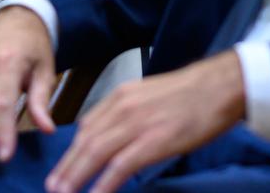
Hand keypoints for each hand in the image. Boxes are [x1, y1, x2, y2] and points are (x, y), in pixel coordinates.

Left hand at [45, 51, 245, 192]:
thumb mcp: (149, 95)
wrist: (218, 86)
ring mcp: (136, 124)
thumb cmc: (190, 94)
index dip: (72, 151)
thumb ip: (128, 113)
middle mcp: (122, 108)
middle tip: (52, 187)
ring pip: (95, 153)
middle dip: (66, 167)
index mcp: (120, 97)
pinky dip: (103, 184)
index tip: (64, 167)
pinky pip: (120, 166)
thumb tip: (115, 134)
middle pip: (85, 142)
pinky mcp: (153, 141)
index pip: (87, 126)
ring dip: (75, 177)